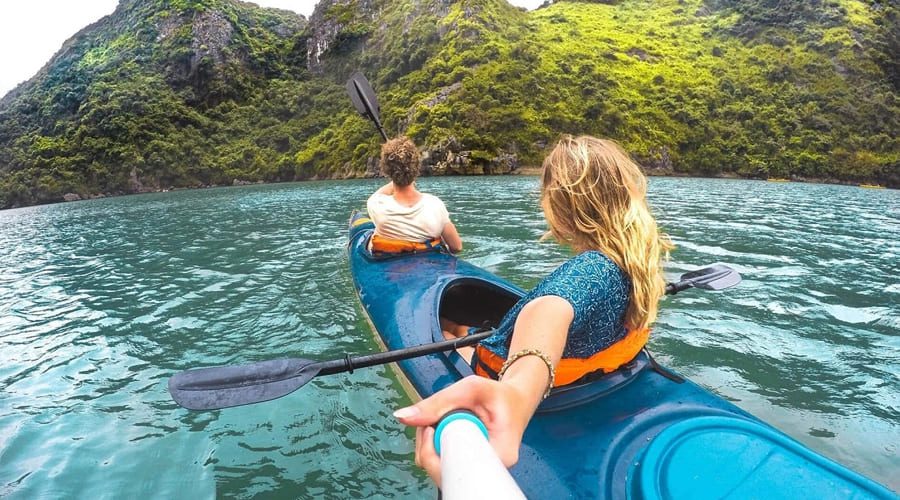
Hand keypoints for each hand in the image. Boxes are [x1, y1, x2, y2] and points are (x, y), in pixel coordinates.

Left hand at [393, 375, 531, 483]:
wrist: (516, 401)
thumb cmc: (500, 396)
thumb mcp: (471, 388)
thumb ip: (438, 401)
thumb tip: (404, 416)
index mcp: (498, 455)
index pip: (455, 470)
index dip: (433, 451)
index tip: (431, 427)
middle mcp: (490, 470)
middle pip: (442, 470)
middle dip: (428, 443)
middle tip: (434, 417)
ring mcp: (478, 470)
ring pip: (439, 467)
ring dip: (430, 442)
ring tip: (441, 418)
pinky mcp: (468, 466)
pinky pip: (443, 462)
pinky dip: (435, 444)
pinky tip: (442, 428)